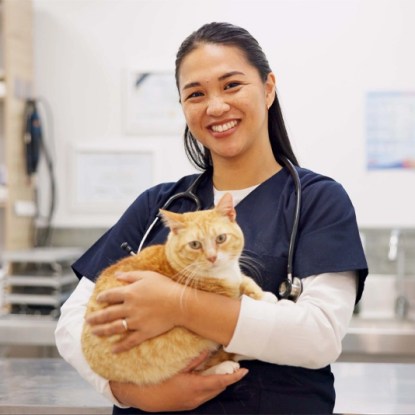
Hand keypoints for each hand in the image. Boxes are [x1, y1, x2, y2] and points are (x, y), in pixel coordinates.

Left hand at [86, 271, 183, 351]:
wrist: (179, 303)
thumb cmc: (165, 286)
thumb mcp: (147, 275)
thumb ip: (130, 275)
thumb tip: (117, 275)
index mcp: (129, 293)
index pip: (110, 295)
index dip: (102, 297)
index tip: (97, 299)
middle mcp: (129, 308)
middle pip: (107, 313)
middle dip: (95, 317)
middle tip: (87, 321)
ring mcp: (135, 322)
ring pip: (114, 328)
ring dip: (102, 331)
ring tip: (94, 333)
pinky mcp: (144, 332)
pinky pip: (129, 342)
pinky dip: (120, 347)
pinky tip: (112, 350)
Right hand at [109, 351, 248, 410]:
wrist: (146, 397)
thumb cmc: (160, 380)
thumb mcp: (178, 367)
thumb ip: (194, 360)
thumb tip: (208, 351)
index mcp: (196, 387)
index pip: (221, 382)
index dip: (234, 377)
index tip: (245, 371)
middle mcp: (198, 397)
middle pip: (220, 387)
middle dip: (228, 378)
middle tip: (234, 366)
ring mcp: (194, 403)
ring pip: (213, 392)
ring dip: (219, 382)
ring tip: (223, 369)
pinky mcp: (189, 404)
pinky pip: (206, 395)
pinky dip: (210, 386)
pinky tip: (207, 376)